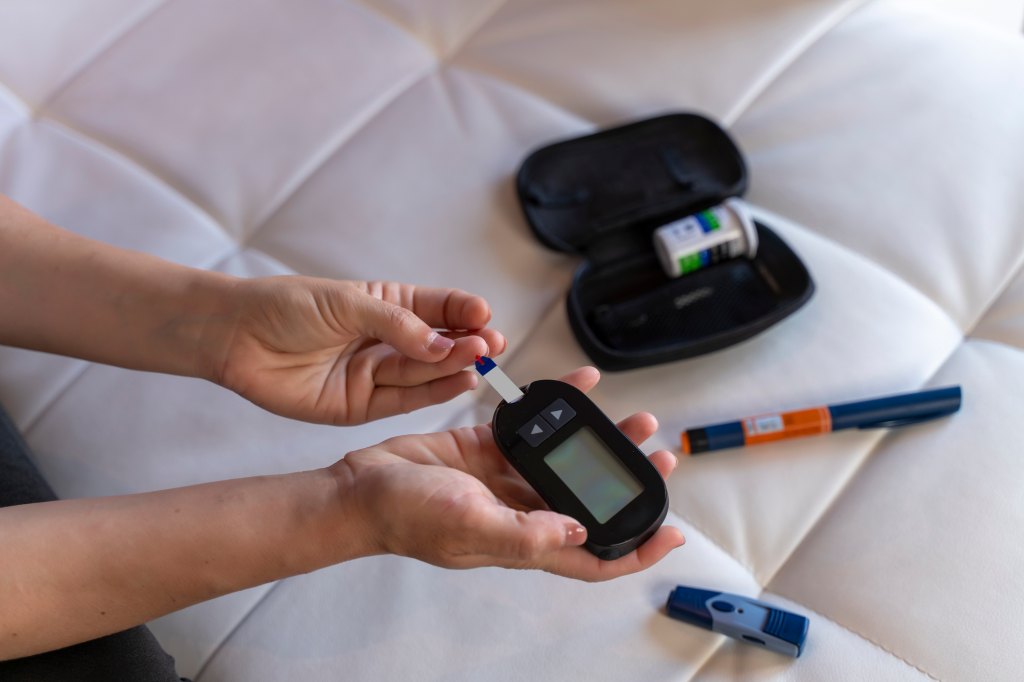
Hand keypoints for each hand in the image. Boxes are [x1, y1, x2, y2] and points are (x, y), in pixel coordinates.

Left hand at [205, 277, 505, 424]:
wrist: (235, 336)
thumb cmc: (285, 307)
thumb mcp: (347, 303)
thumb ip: (396, 324)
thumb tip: (440, 343)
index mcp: (386, 305)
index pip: (437, 308)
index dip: (463, 311)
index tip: (484, 314)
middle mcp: (385, 342)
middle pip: (437, 345)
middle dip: (467, 343)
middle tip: (490, 343)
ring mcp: (373, 375)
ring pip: (424, 373)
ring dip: (454, 367)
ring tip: (480, 359)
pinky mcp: (359, 406)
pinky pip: (403, 400)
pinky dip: (432, 393)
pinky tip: (457, 381)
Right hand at [335, 367, 684, 580]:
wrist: (363, 483)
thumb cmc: (406, 515)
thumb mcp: (468, 526)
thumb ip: (524, 534)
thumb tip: (577, 530)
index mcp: (525, 540)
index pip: (592, 556)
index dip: (634, 551)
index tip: (670, 535)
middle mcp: (524, 511)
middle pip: (590, 500)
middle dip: (627, 482)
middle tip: (659, 457)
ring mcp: (508, 480)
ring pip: (569, 461)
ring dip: (602, 442)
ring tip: (633, 421)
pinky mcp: (491, 449)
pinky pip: (535, 428)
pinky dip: (559, 407)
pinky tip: (579, 386)